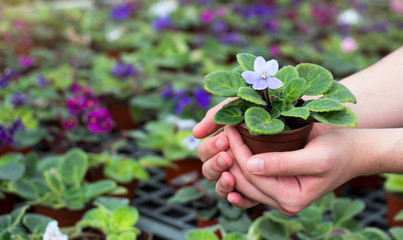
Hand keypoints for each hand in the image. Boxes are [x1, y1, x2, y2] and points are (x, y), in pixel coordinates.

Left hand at [221, 124, 363, 214]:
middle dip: (229, 156)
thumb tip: (250, 165)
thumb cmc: (339, 151)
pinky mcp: (277, 186)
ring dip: (231, 161)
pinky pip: (251, 180)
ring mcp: (278, 196)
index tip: (228, 127)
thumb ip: (284, 164)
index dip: (237, 151)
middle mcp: (282, 203)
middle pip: (244, 181)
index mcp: (291, 199)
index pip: (253, 175)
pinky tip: (229, 152)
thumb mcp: (315, 157)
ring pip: (243, 182)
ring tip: (222, 139)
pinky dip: (238, 166)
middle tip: (220, 131)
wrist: (354, 152)